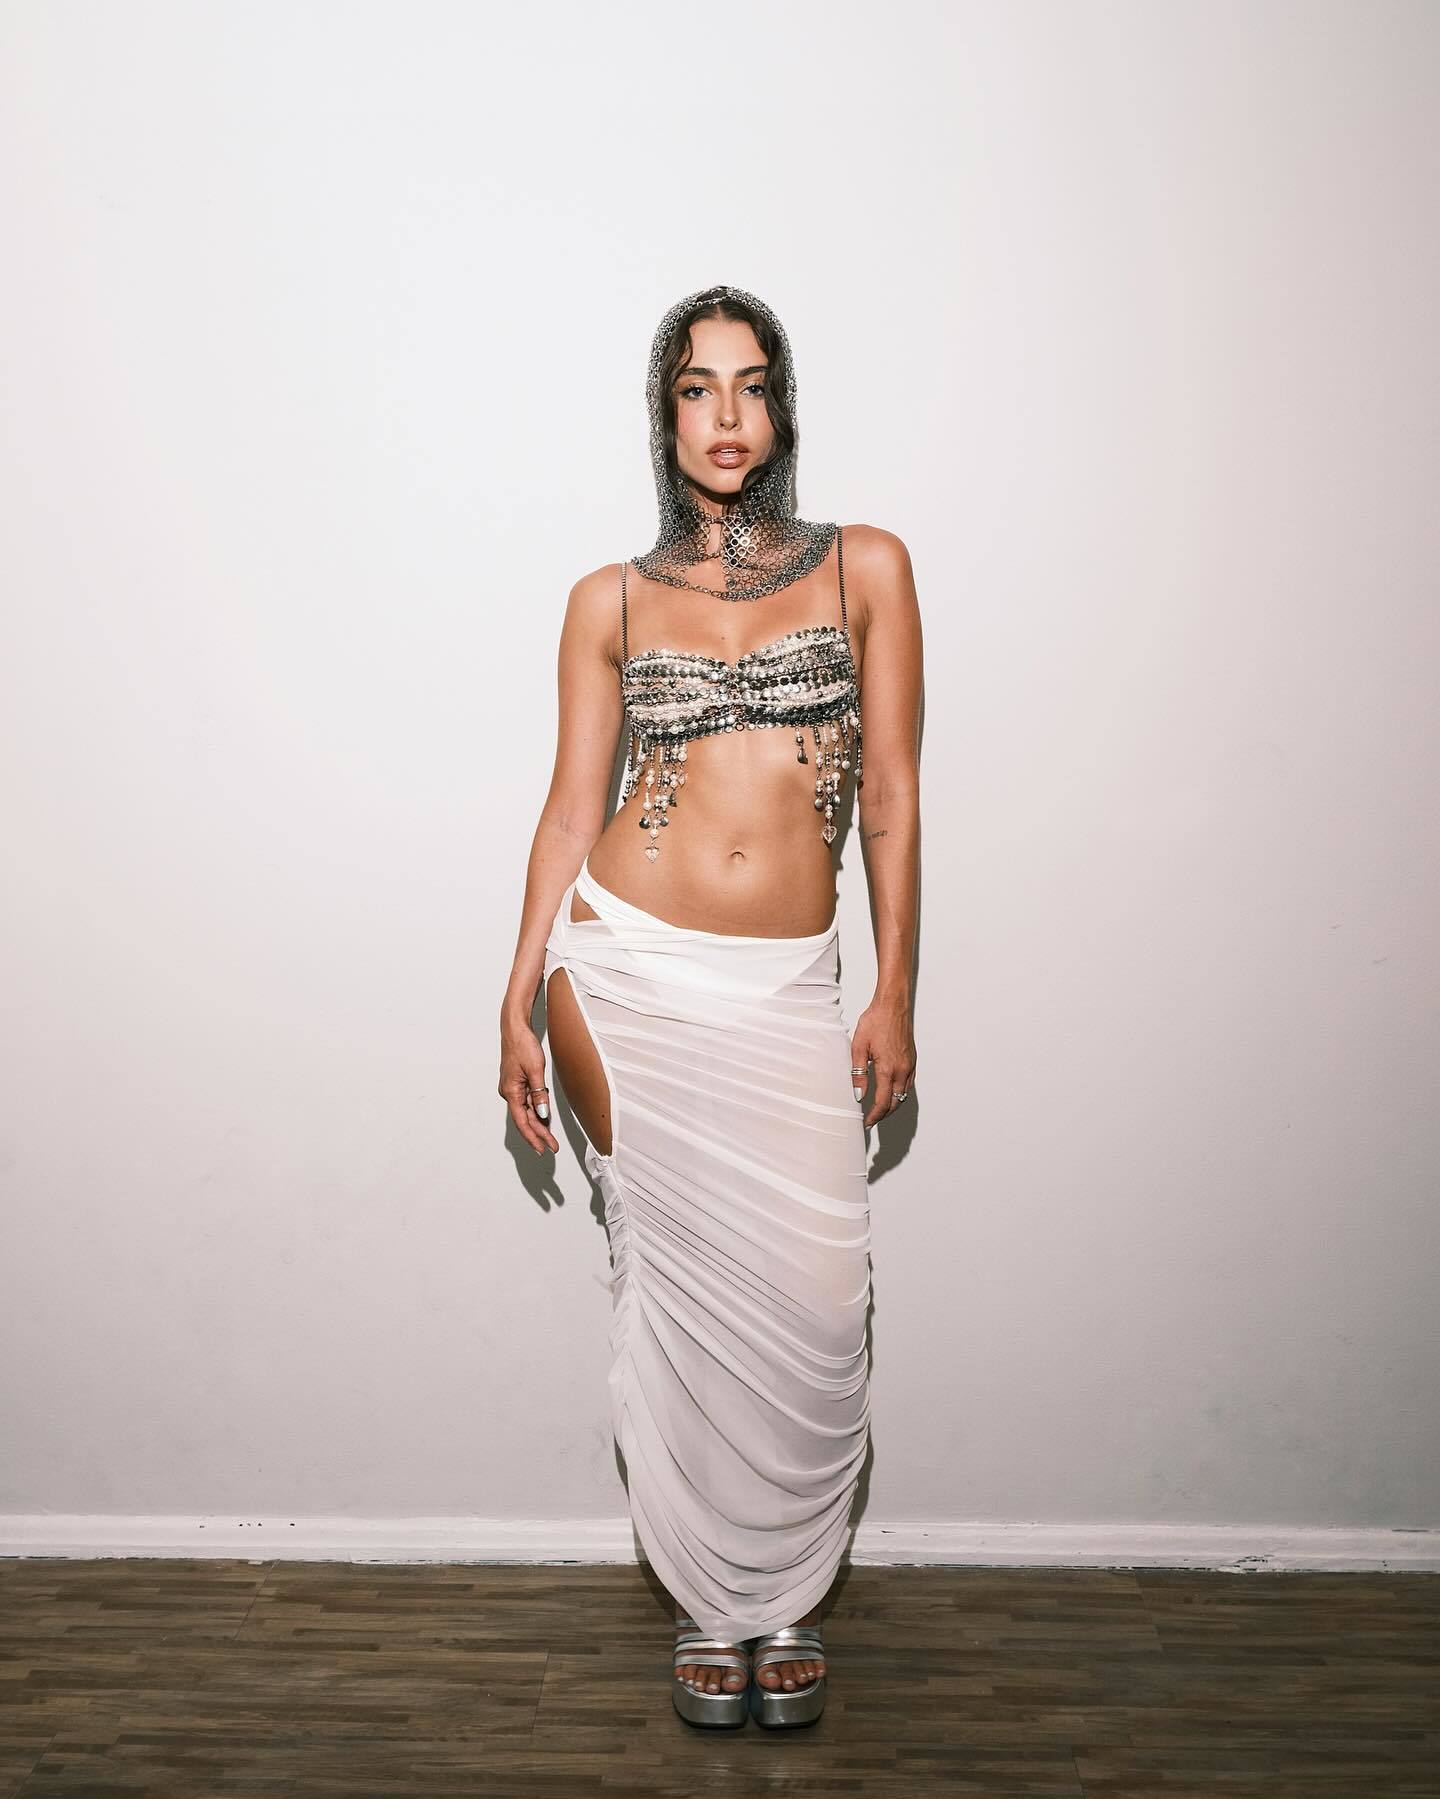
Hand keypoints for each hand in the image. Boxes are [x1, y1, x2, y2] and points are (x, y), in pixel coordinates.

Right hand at [499, 1013, 559, 1156]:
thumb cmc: (523, 1045)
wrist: (515, 1028)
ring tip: (550, 1138)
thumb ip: (539, 1093)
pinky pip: (527, 1101)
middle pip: (524, 1119)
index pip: (522, 1122)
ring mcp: (513, 1088)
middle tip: (551, 1147)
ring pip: (526, 1111)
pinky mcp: (517, 1083)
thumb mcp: (535, 1070)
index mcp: (511, 1092)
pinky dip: (536, 1111)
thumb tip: (542, 1113)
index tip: (543, 1148)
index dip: (533, 1137)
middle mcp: (509, 1092)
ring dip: (538, 1124)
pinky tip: (544, 1118)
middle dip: (538, 1134)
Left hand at [850, 993, 915, 1128]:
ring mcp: (909, 1065)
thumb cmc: (875, 1021)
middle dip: (883, 1114)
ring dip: (892, 1105)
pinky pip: (908, 1084)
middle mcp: (902, 1070)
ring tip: (879, 1109)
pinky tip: (891, 1092)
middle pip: (895, 1102)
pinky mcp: (912, 1060)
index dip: (874, 1116)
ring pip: (903, 1095)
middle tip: (871, 1119)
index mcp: (888, 1069)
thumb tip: (858, 1095)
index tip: (867, 1122)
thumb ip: (858, 1073)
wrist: (893, 1005)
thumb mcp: (859, 1047)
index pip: (882, 1102)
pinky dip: (900, 1093)